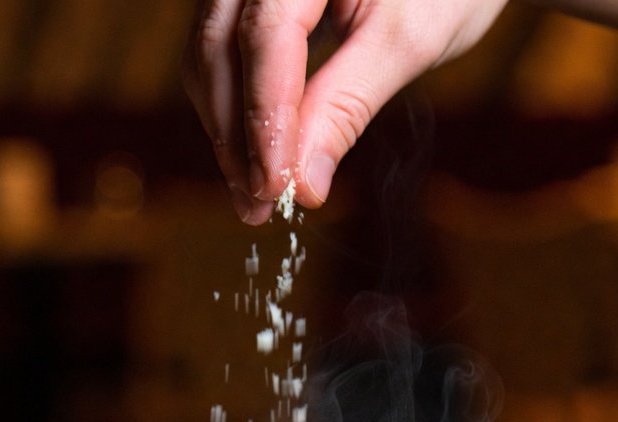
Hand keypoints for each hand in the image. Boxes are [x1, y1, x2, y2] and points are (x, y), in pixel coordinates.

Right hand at [183, 0, 507, 223]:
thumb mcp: (408, 40)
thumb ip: (349, 105)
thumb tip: (303, 184)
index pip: (264, 34)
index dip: (263, 118)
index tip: (273, 186)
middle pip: (218, 46)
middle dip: (234, 135)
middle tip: (257, 204)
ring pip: (209, 54)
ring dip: (227, 131)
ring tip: (255, 194)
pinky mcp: (250, 0)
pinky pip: (223, 54)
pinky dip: (236, 109)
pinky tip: (255, 156)